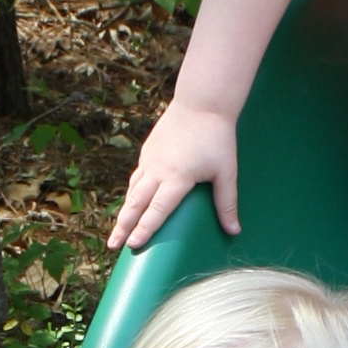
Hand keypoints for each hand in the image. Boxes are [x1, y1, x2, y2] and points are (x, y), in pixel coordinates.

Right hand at [110, 102, 240, 251]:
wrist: (201, 103)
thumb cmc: (217, 138)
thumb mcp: (226, 172)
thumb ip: (227, 203)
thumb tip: (234, 230)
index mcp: (177, 178)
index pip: (157, 210)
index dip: (144, 229)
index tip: (133, 245)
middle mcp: (158, 170)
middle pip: (136, 204)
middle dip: (123, 226)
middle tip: (113, 245)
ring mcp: (150, 159)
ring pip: (132, 190)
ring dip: (124, 211)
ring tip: (117, 229)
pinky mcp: (148, 150)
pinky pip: (137, 176)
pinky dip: (131, 192)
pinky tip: (131, 201)